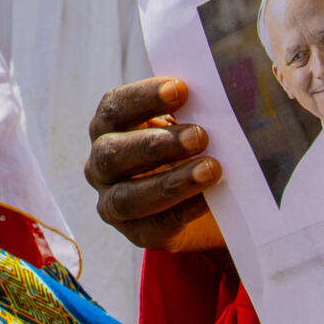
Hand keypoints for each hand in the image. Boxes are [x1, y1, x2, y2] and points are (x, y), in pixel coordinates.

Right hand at [85, 78, 224, 252]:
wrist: (206, 202)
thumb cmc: (193, 148)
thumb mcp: (190, 122)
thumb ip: (197, 107)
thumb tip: (221, 89)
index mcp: (111, 127)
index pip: (115, 107)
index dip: (143, 98)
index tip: (181, 89)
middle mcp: (102, 165)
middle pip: (113, 153)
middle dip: (156, 144)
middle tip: (200, 136)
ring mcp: (115, 203)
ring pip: (128, 197)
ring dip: (170, 182)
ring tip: (211, 169)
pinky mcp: (138, 234)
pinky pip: (154, 226)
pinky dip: (183, 211)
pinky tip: (209, 200)